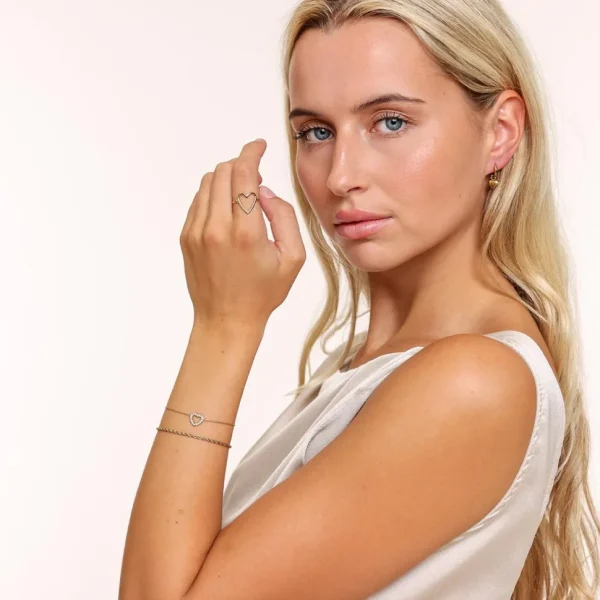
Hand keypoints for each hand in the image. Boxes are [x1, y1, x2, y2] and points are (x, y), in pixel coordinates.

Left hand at [180, 138, 305, 328]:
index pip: (243, 174)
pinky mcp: (186, 237)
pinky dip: (213, 194)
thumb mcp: (292, 258)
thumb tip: (264, 191)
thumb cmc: (263, 293)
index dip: (251, 152)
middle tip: (256, 175)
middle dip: (241, 164)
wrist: (226, 320)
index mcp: (246, 233)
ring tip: (242, 195)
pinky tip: (228, 210)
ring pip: (207, 183)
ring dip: (226, 178)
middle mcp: (216, 228)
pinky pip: (198, 200)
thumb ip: (283, 216)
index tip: (259, 145)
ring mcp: (197, 232)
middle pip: (223, 172)